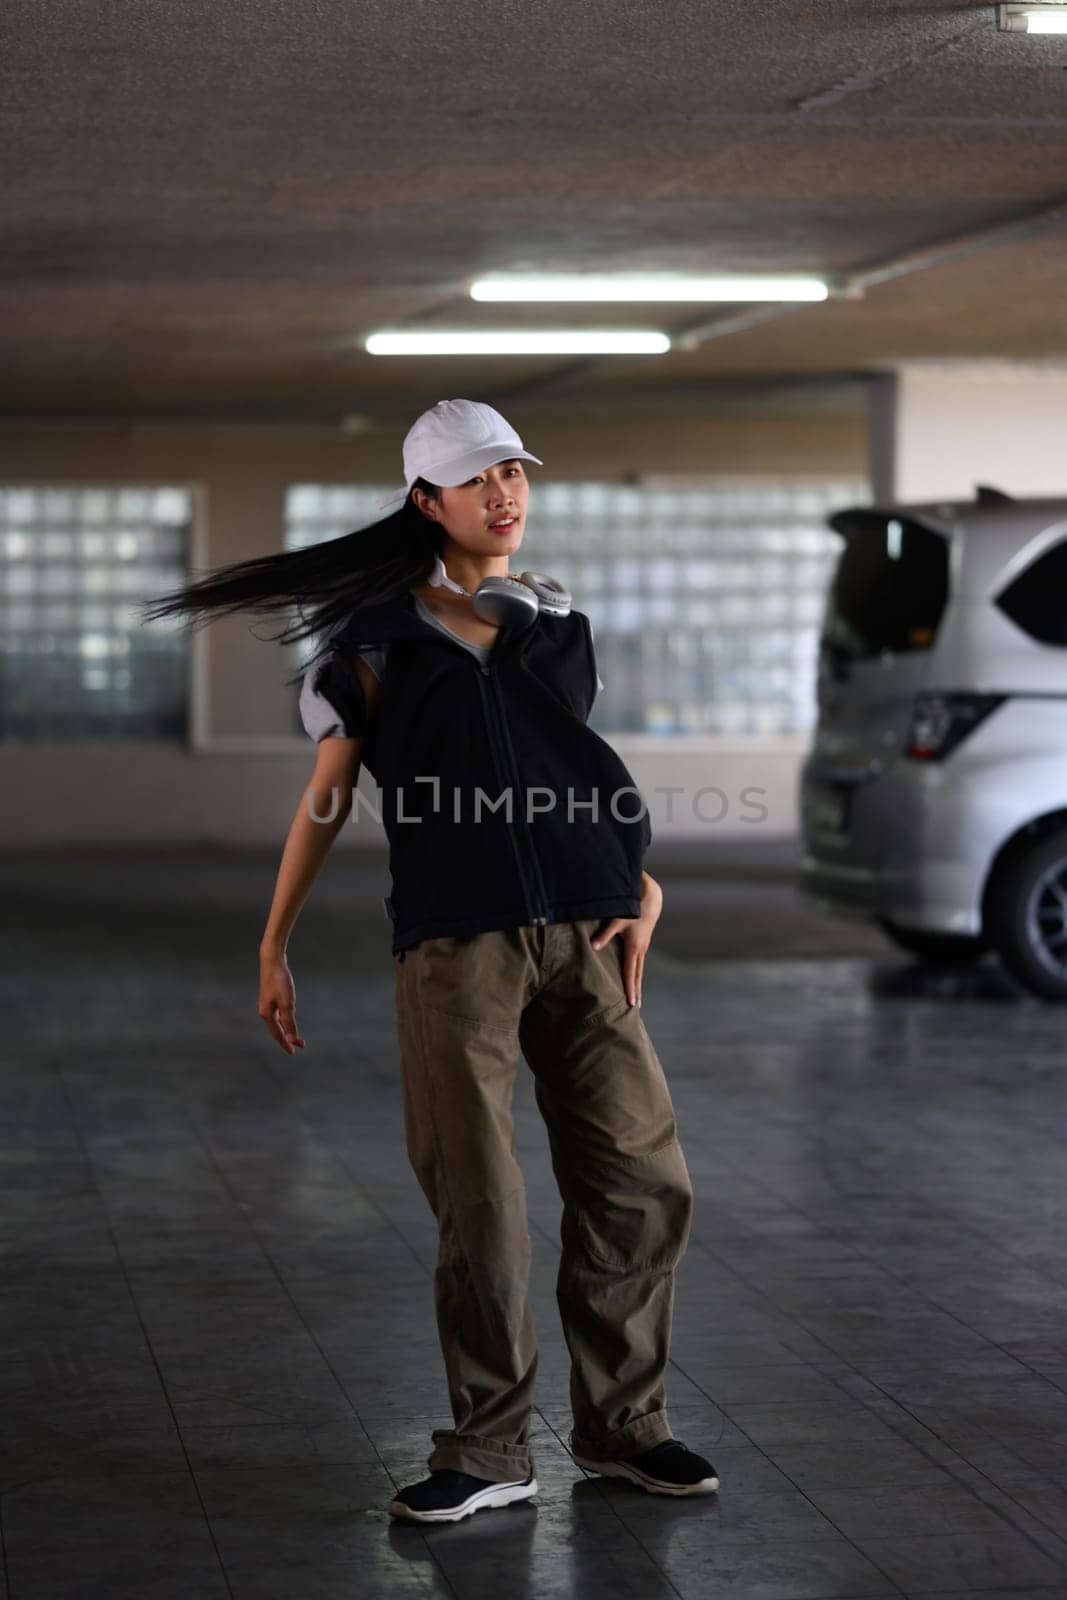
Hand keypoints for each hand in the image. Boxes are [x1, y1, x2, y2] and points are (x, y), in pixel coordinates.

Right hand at [258, 952, 306, 1054]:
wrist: (272, 961)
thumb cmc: (279, 981)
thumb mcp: (287, 1004)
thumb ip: (289, 1023)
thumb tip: (291, 1040)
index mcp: (267, 1014)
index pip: (277, 1034)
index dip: (286, 1044)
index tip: (294, 1052)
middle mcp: (265, 1010)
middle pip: (277, 1029)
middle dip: (288, 1037)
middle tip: (300, 1045)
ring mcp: (267, 1003)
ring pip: (278, 1021)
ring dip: (287, 1028)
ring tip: (296, 1034)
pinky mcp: (271, 996)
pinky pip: (278, 1013)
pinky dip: (285, 1019)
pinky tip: (289, 1017)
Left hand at [589, 871, 662, 1007]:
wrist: (651, 900)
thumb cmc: (633, 909)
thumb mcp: (617, 921)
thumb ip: (604, 935)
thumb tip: (593, 947)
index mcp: (634, 948)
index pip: (631, 973)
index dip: (630, 989)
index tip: (630, 1002)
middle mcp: (640, 950)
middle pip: (638, 975)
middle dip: (636, 991)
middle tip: (636, 1007)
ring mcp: (643, 947)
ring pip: (639, 969)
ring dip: (637, 983)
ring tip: (636, 996)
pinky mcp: (642, 943)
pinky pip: (639, 962)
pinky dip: (637, 972)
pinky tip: (634, 977)